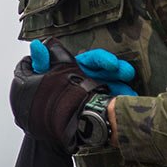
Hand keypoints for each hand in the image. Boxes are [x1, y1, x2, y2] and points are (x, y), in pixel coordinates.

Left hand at [12, 40, 137, 150]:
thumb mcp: (41, 78)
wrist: (47, 120)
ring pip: (114, 87)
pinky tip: (126, 107)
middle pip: (108, 71)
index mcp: (78, 68)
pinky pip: (112, 104)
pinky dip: (120, 105)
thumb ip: (41, 63)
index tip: (111, 64)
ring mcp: (97, 92)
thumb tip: (36, 46)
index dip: (102, 60)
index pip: (92, 60)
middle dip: (119, 71)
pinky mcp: (100, 106)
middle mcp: (90, 78)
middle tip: (127, 73)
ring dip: (123, 89)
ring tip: (129, 94)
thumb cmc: (46, 93)